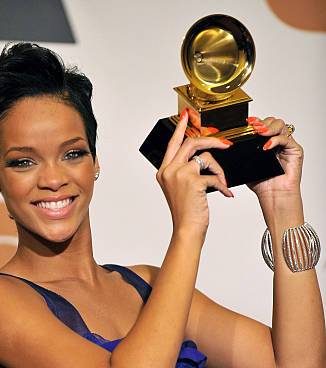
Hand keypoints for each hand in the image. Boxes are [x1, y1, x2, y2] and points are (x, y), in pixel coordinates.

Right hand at [156, 109, 233, 237]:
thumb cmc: (186, 213)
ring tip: (222, 182)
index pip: (173, 144)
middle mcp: (169, 170)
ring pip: (205, 158)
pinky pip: (214, 175)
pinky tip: (225, 194)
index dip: (180, 128)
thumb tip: (202, 157)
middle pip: (191, 143)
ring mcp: (179, 175)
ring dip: (219, 169)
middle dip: (211, 141)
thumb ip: (186, 171)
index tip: (186, 116)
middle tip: (224, 144)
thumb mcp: (181, 189)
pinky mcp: (193, 181)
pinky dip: (222, 185)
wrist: (187, 230)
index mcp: (163, 172)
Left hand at [246, 116, 303, 202]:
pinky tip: (266, 146)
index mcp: (266, 143)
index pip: (262, 125)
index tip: (246, 123)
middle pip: (272, 122)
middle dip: (262, 123)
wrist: (274, 196)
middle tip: (253, 128)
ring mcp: (287, 145)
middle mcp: (277, 142)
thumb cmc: (262, 183)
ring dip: (268, 127)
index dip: (255, 122)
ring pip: (280, 126)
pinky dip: (275, 140)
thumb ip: (243, 153)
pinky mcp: (295, 150)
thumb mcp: (246, 165)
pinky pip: (285, 139)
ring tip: (259, 133)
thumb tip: (230, 143)